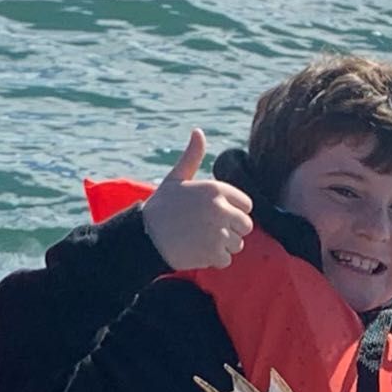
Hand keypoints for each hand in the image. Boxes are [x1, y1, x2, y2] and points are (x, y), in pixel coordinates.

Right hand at [138, 131, 251, 276]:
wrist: (144, 235)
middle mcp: (220, 209)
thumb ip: (192, 156)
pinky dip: (214, 260)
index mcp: (216, 189)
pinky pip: (226, 260)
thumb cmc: (161, 206)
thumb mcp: (176, 178)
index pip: (247, 205)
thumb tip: (198, 131)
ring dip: (223, 246)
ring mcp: (218, 232)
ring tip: (201, 241)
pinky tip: (197, 252)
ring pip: (237, 244)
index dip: (233, 212)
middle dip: (231, 230)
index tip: (215, 215)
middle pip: (246, 226)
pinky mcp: (212, 253)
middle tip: (208, 231)